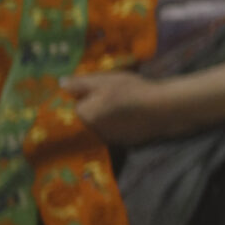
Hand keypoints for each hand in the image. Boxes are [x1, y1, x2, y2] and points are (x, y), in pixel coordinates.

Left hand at [59, 70, 192, 143]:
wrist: (164, 109)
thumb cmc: (132, 90)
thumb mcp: (104, 80)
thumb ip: (80, 83)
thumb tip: (60, 83)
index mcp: (86, 114)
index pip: (78, 105)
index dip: (89, 96)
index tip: (103, 90)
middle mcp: (94, 131)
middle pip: (90, 117)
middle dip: (98, 108)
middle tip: (116, 96)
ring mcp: (111, 139)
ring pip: (104, 126)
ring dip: (110, 118)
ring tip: (128, 106)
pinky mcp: (127, 143)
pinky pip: (119, 133)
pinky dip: (124, 126)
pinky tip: (136, 116)